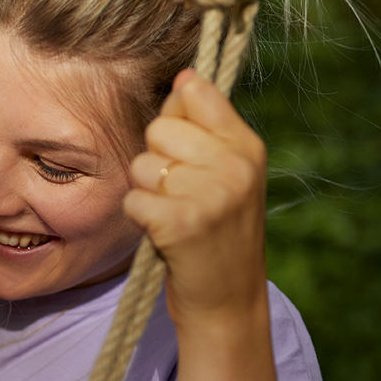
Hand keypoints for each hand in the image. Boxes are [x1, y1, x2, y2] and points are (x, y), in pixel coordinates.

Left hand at [123, 69, 268, 327]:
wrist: (228, 303)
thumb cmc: (219, 235)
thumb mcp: (229, 176)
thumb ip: (206, 129)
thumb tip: (182, 78)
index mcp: (247, 147)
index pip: (194, 93)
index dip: (175, 119)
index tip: (186, 151)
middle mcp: (235, 166)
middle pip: (159, 128)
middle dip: (157, 161)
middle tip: (180, 196)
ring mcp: (211, 194)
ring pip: (142, 165)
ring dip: (147, 193)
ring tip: (174, 216)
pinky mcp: (181, 223)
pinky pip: (133, 199)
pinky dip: (139, 219)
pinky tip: (163, 235)